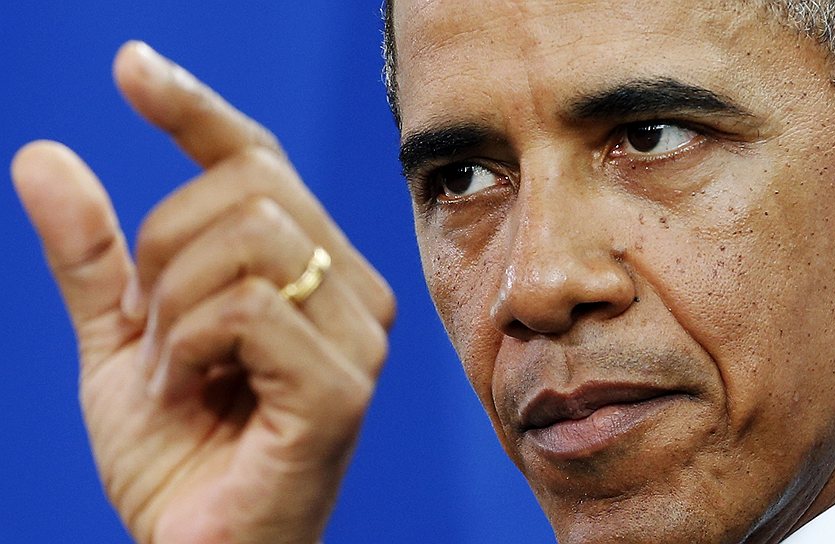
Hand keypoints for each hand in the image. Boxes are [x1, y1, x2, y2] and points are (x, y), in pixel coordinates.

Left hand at [11, 41, 394, 543]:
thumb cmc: (177, 456)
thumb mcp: (120, 340)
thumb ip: (94, 256)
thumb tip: (42, 155)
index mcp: (316, 270)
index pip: (261, 162)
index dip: (196, 109)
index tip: (130, 67)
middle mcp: (354, 292)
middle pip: (246, 189)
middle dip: (161, 255)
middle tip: (153, 336)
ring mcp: (358, 340)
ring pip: (244, 243)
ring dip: (170, 309)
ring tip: (175, 373)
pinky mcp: (341, 388)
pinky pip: (244, 310)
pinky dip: (186, 349)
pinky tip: (193, 393)